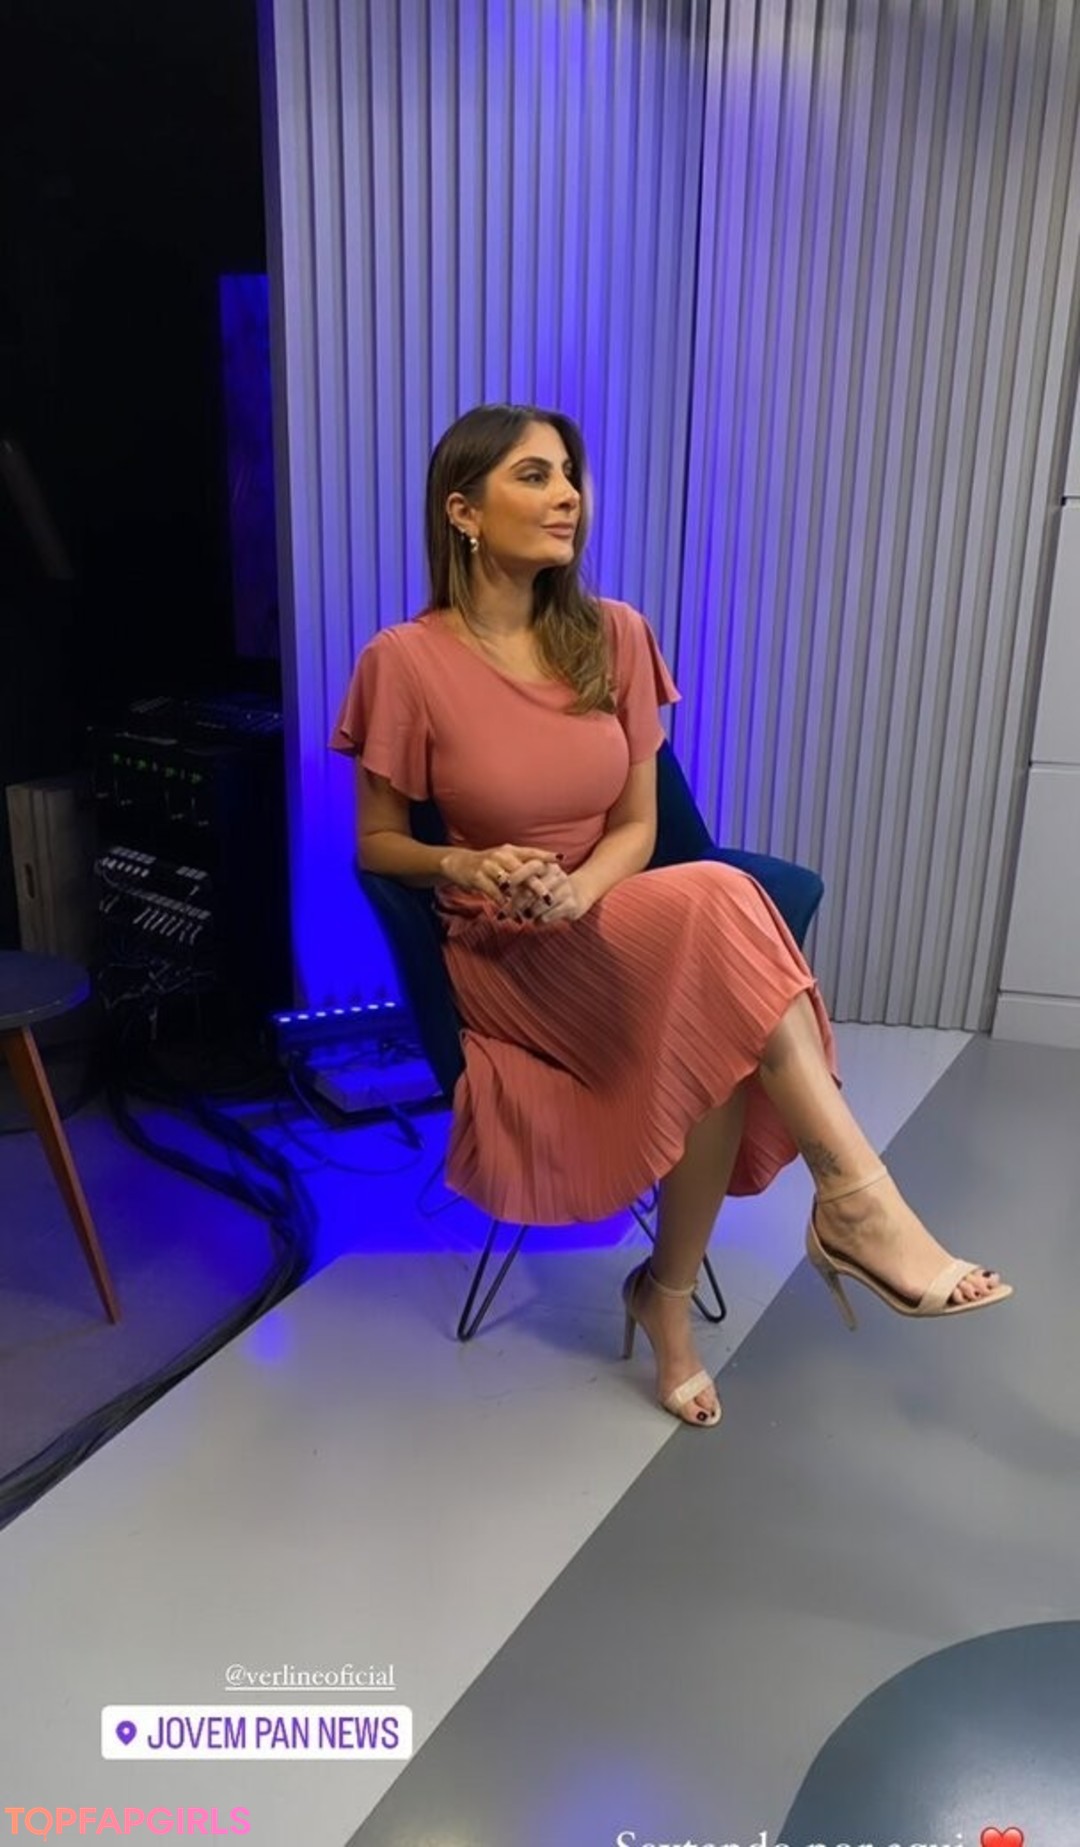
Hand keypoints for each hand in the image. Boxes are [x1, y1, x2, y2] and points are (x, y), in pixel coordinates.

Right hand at [438, 843, 561, 905]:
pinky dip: (506, 907)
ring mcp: (489, 866)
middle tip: (549, 899)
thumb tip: (546, 872)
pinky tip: (514, 917)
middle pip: (522, 870)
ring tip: (531, 915)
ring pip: (509, 885)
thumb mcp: (504, 859)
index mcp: (510, 850)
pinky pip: (495, 895)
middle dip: (537, 886)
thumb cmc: (487, 863)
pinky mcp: (478, 877)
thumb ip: (522, 864)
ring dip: (520, 901)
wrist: (458, 862)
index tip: (561, 860)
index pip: (531, 852)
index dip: (546, 855)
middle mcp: (501, 856)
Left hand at [498, 859, 589, 925]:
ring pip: (538, 905)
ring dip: (527, 913)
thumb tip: (497, 890)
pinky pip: (547, 916)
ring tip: (525, 915)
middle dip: (516, 902)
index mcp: (547, 864)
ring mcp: (566, 889)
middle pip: (532, 889)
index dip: (516, 876)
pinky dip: (538, 921)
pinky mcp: (571, 904)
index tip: (502, 887)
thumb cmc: (548, 888)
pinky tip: (537, 920)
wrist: (578, 895)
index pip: (531, 866)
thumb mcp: (535, 881)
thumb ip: (518, 883)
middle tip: (504, 914)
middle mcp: (558, 874)